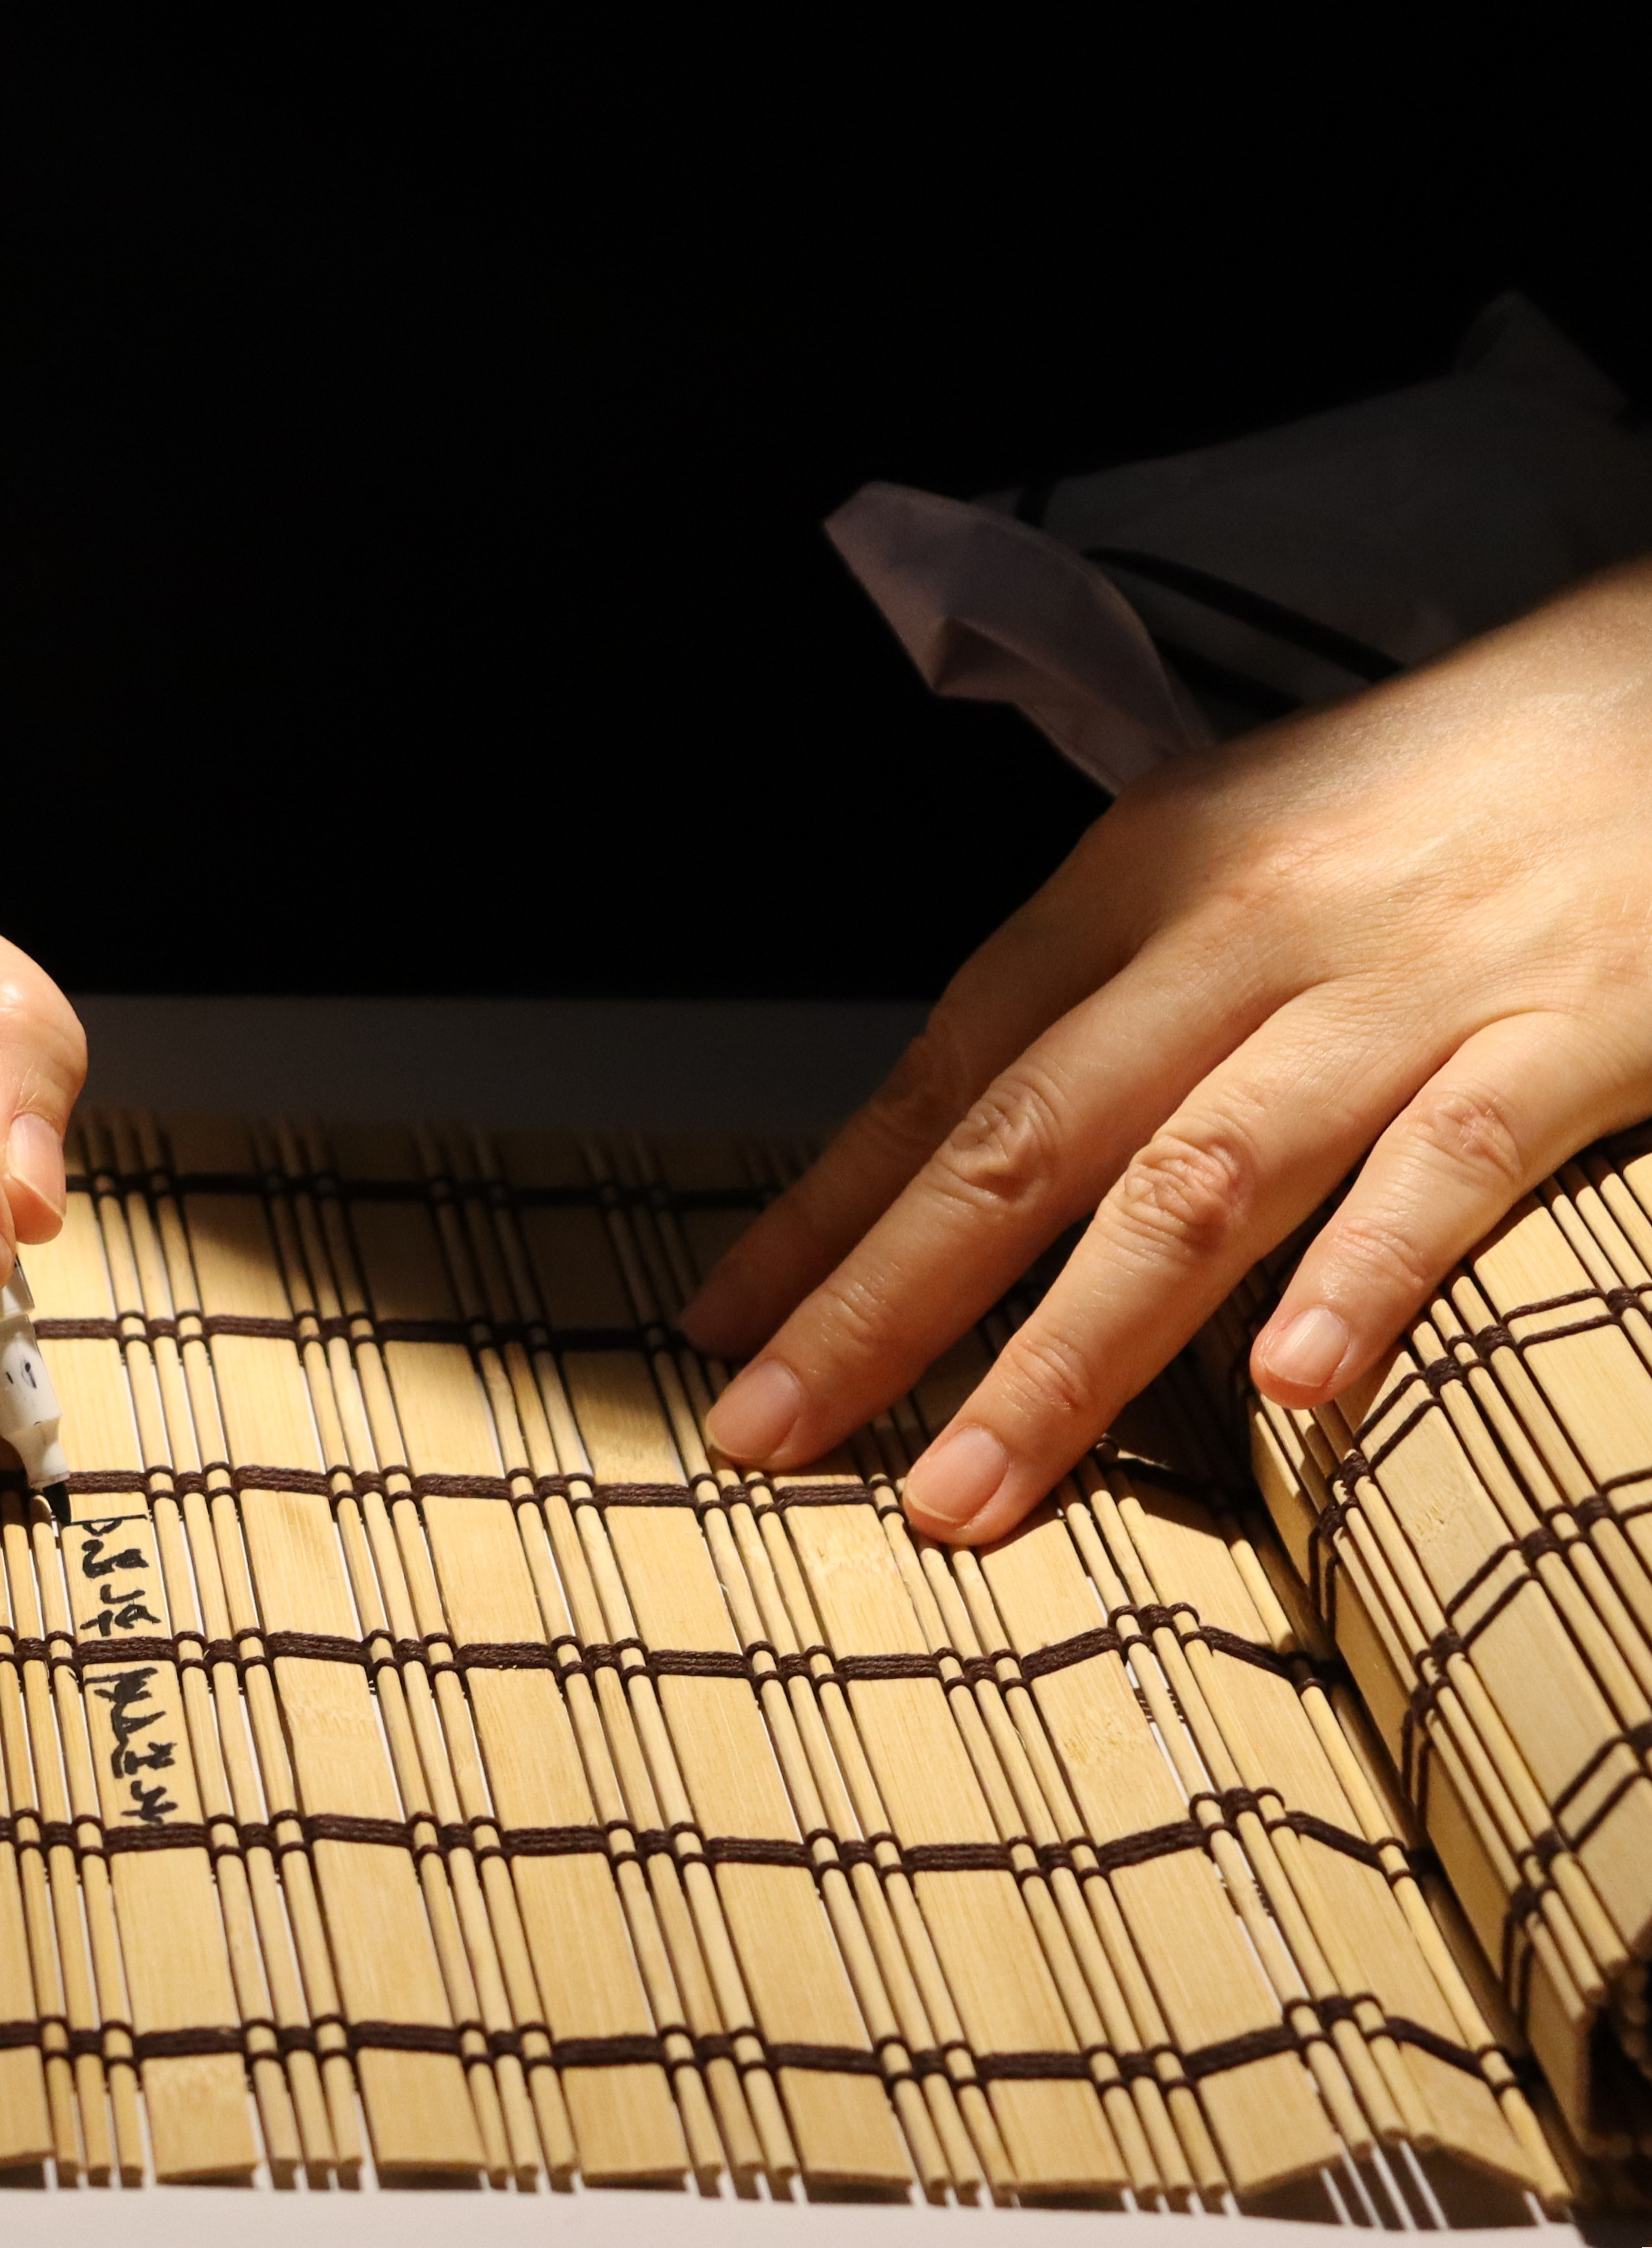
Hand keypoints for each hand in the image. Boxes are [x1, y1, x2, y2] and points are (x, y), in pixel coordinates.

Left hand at [681, 560, 1651, 1543]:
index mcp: (1138, 883)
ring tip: (968, 1490)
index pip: (942, 1072)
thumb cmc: (1434, 800)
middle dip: (884, 1303)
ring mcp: (1405, 988)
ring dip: (1071, 1350)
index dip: (824, 1213)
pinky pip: (1454, 1163)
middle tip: (768, 1437)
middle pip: (1025, 1140)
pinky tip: (1297, 1391)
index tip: (724, 1334)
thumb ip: (1111, 1000)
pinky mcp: (1573, 1028)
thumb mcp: (1233, 862)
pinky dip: (1368, 1271)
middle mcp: (1241, 933)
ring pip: (1199, 1183)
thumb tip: (957, 1156)